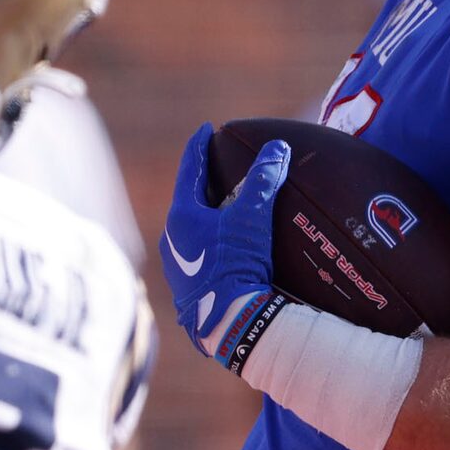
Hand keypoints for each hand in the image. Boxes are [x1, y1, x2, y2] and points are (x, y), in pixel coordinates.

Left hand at [160, 125, 291, 370]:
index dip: (199, 147)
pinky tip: (224, 250)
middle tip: (216, 168)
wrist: (230, 321)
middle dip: (203, 184)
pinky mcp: (187, 289)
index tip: (206, 129)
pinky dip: (210, 244)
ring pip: (190, 231)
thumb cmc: (237, 263)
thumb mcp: (253, 217)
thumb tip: (277, 148)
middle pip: (187, 201)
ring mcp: (176, 267)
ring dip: (206, 218)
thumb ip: (264, 180)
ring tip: (223, 210)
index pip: (189, 170)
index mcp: (181, 217)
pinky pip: (197, 256)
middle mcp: (171, 240)